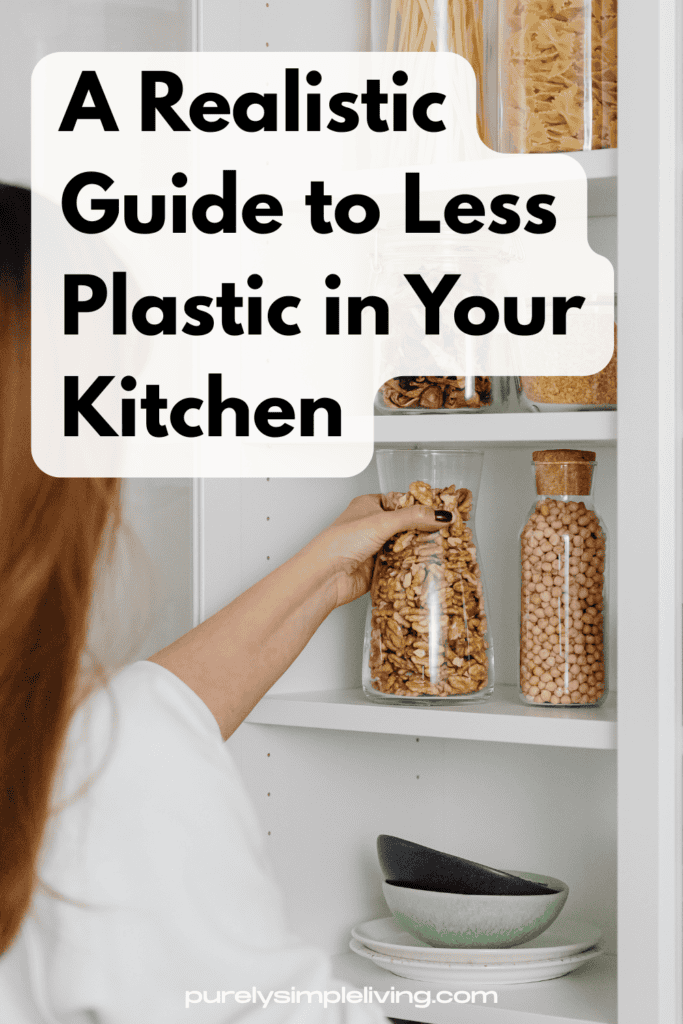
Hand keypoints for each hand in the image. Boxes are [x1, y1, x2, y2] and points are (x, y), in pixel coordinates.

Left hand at [310, 493, 451, 608]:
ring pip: (406, 545)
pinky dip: (414, 565)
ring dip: (421, 549)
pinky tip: (429, 565)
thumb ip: (414, 517)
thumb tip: (441, 515)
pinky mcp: (379, 568)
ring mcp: (376, 547)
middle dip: (426, 530)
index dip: (424, 506)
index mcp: (370, 505)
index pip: (404, 501)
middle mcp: (373, 525)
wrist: (325, 576)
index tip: (446, 510)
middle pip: (407, 525)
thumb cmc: (341, 542)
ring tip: (446, 549)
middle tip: (451, 532)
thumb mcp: (382, 522)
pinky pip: (402, 565)